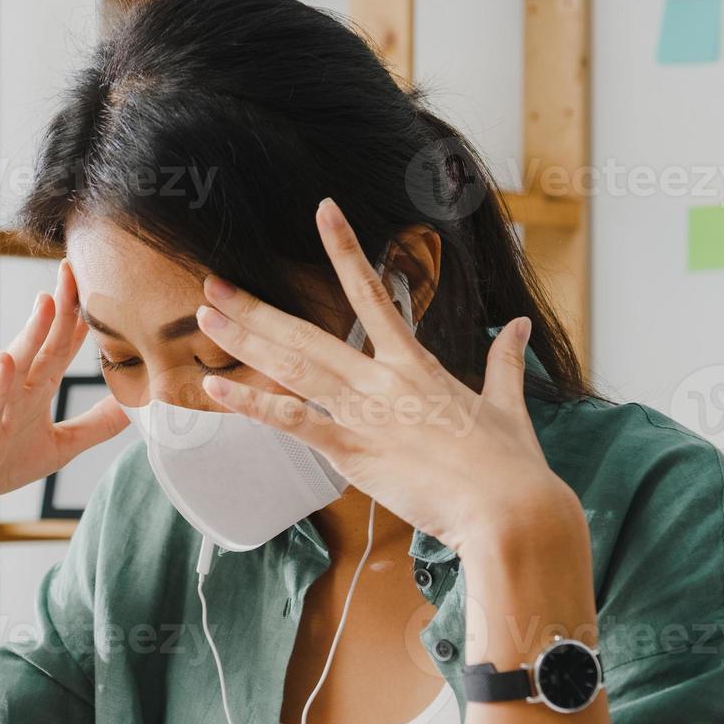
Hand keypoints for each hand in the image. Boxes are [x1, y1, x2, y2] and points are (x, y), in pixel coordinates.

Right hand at [0, 262, 128, 540]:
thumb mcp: (60, 446)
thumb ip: (96, 426)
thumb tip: (135, 407)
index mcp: (36, 390)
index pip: (62, 346)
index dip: (82, 318)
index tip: (101, 284)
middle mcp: (16, 389)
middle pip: (42, 343)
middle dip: (59, 307)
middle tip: (72, 268)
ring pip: (16, 363)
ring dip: (31, 333)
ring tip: (47, 301)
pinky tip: (7, 361)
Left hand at [193, 198, 581, 559]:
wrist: (507, 510)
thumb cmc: (510, 466)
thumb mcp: (507, 405)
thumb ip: (505, 361)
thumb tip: (518, 326)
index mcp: (416, 364)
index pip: (373, 293)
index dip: (346, 249)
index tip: (324, 212)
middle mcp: (382, 380)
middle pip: (306, 333)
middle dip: (256, 308)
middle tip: (213, 285)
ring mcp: (363, 413)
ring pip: (291, 367)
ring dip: (244, 343)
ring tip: (205, 320)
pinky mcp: (352, 451)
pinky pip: (292, 422)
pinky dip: (251, 406)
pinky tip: (215, 391)